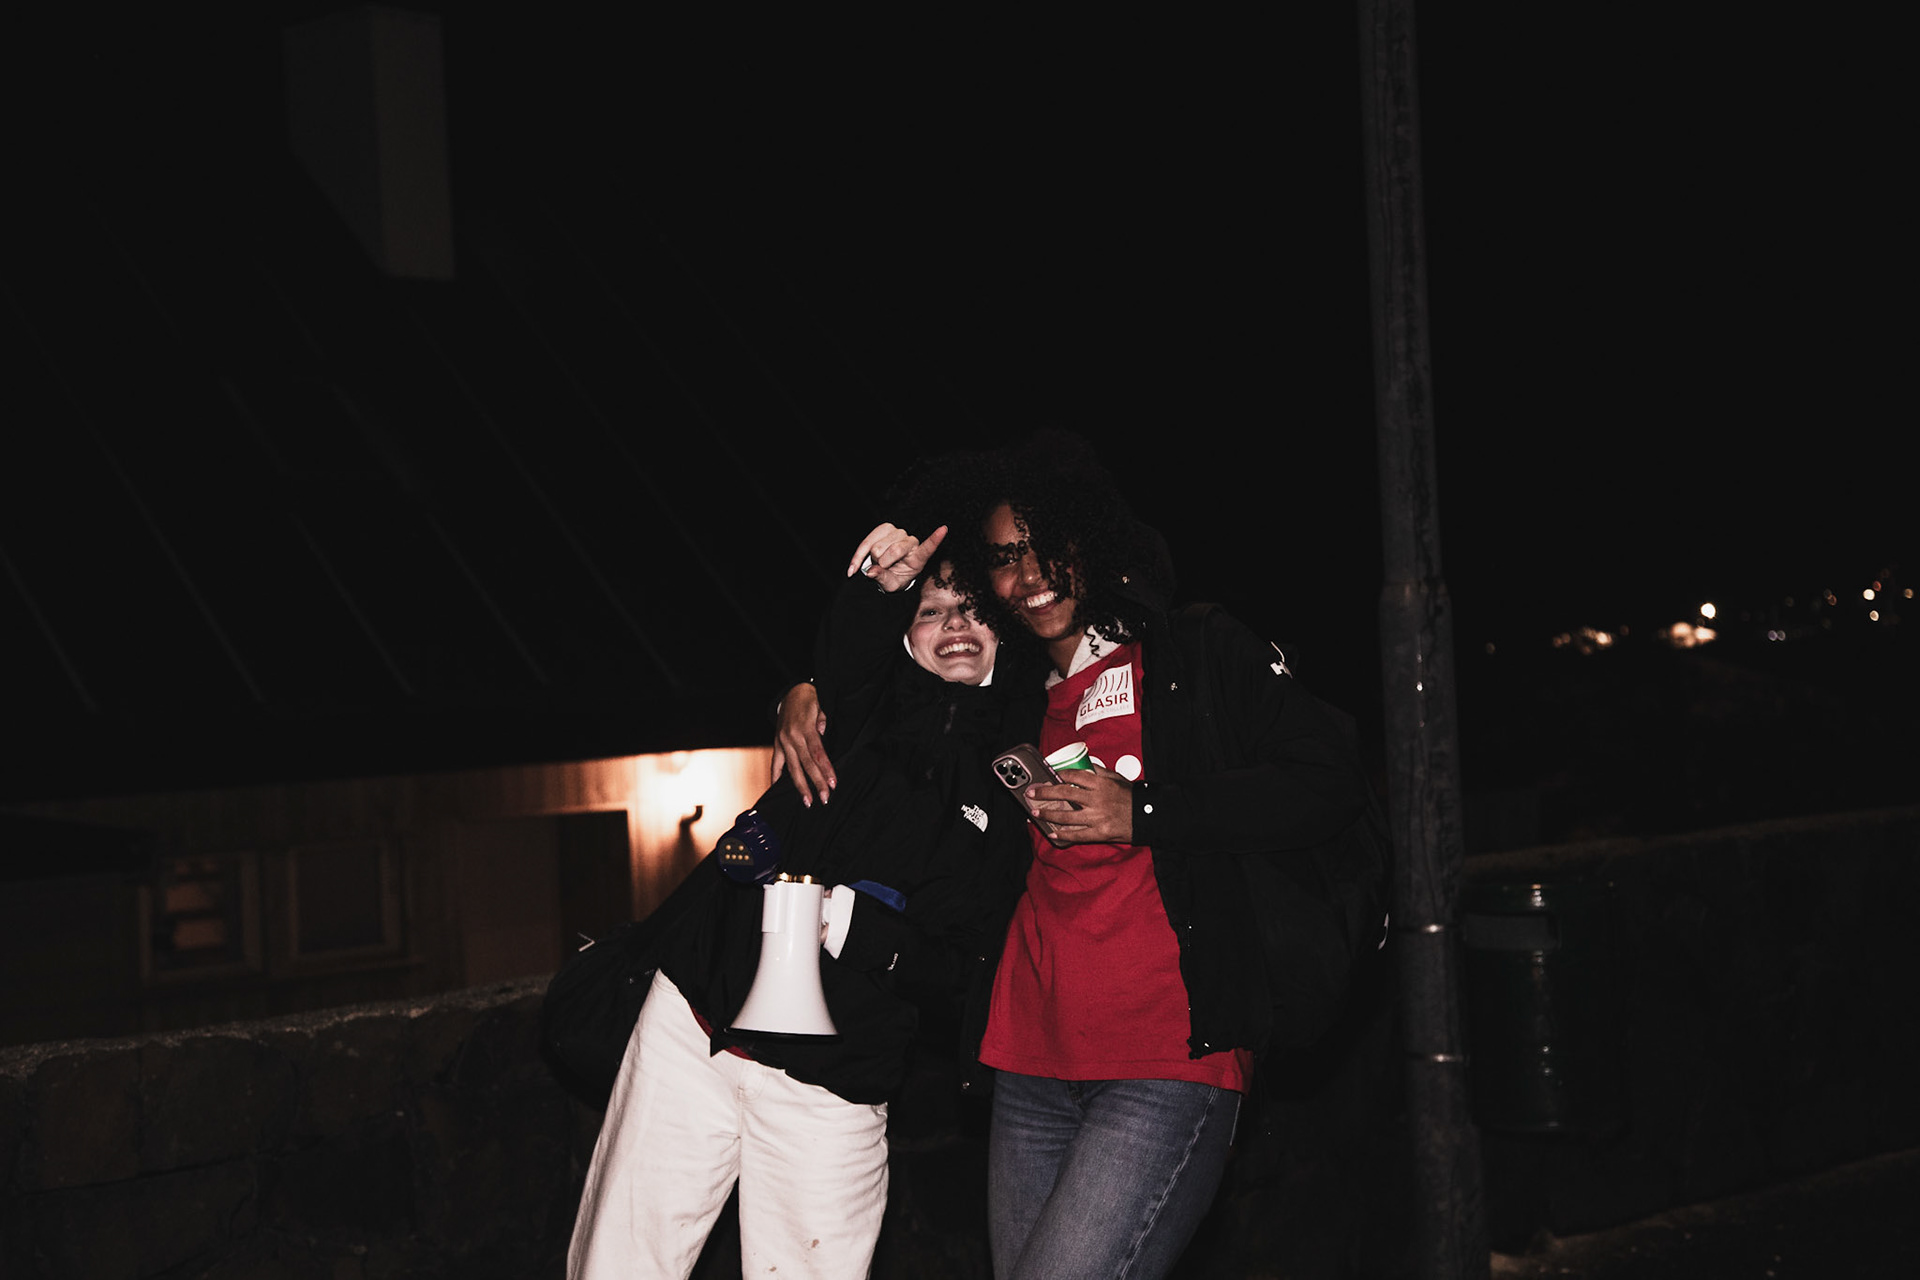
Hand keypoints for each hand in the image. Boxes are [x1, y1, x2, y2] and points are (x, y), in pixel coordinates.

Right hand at [770, 682, 833, 805]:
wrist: (791, 693)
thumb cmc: (809, 701)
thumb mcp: (820, 707)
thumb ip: (822, 721)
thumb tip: (822, 733)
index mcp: (805, 729)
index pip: (818, 754)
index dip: (826, 769)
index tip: (833, 783)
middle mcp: (792, 738)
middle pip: (806, 765)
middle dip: (816, 783)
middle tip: (824, 798)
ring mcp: (783, 742)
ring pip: (792, 768)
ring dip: (800, 786)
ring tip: (807, 802)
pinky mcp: (777, 744)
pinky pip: (776, 764)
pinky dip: (776, 777)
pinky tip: (778, 790)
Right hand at [847, 523, 948, 593]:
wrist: (883, 571)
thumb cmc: (893, 578)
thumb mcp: (891, 585)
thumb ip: (883, 579)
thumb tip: (870, 572)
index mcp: (918, 557)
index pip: (928, 548)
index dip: (935, 539)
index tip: (943, 529)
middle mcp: (910, 541)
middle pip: (894, 550)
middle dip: (883, 564)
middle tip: (882, 569)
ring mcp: (898, 532)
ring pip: (878, 547)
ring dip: (872, 560)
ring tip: (877, 563)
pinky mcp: (884, 527)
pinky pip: (866, 542)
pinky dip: (858, 557)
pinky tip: (854, 569)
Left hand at [1027, 766, 1134, 844]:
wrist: (1148, 816)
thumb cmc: (1132, 796)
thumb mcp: (1117, 778)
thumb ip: (1100, 772)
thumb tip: (1085, 766)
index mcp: (1100, 783)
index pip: (1073, 776)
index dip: (1058, 776)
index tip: (1047, 777)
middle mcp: (1096, 799)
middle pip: (1064, 794)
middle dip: (1044, 793)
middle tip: (1031, 793)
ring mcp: (1097, 817)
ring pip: (1067, 816)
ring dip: (1049, 815)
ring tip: (1036, 814)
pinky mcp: (1100, 833)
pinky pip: (1078, 835)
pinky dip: (1064, 835)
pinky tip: (1053, 834)